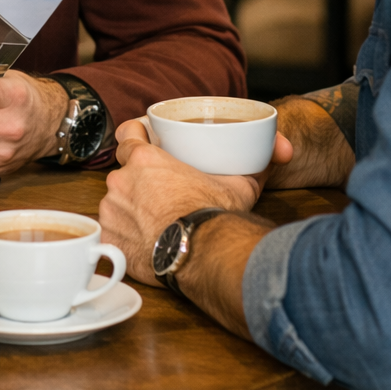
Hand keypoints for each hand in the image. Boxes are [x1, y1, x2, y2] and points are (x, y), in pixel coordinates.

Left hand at [99, 124, 292, 284]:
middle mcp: (122, 181)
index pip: (126, 135)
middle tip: (159, 195)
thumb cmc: (216, 215)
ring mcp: (112, 210)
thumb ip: (255, 164)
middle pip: (123, 173)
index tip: (139, 144)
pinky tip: (142, 243)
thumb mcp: (239, 184)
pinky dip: (124, 237)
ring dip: (130, 210)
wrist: (203, 254)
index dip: (132, 138)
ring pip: (117, 204)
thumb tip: (281, 150)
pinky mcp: (109, 239)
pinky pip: (112, 233)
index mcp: (145, 159)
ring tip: (155, 223)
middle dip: (137, 183)